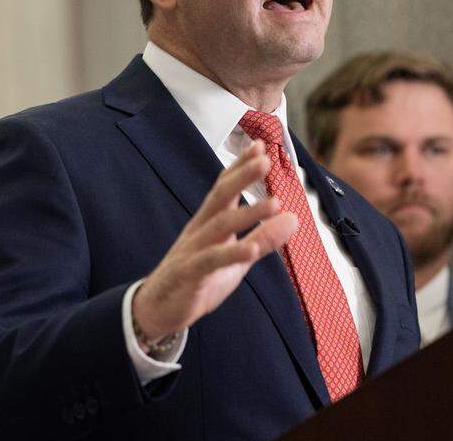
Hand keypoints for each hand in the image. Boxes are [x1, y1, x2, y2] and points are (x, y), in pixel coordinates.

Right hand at [132, 141, 298, 341]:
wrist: (159, 308)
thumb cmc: (199, 278)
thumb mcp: (238, 258)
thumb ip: (264, 238)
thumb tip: (293, 217)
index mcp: (210, 223)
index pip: (225, 188)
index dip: (241, 167)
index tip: (260, 145)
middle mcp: (199, 230)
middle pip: (220, 197)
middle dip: (242, 177)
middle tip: (265, 159)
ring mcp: (192, 250)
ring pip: (219, 225)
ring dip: (247, 212)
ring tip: (275, 203)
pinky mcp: (189, 273)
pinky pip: (211, 261)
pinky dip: (232, 253)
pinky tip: (252, 248)